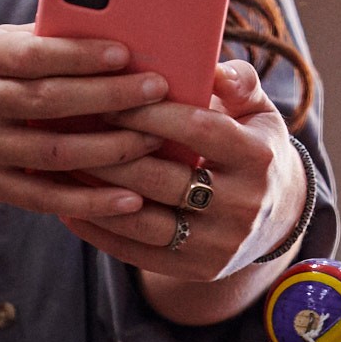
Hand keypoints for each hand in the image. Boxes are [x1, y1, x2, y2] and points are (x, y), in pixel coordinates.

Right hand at [0, 27, 164, 218]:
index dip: (82, 53)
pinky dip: (88, 200)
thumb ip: (24, 40)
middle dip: (110, 97)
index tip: (125, 52)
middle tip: (157, 90)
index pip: (36, 54)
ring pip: (55, 152)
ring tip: (153, 139)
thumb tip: (89, 25)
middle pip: (52, 101)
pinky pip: (44, 197)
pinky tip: (127, 198)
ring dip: (110, 149)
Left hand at [57, 60, 299, 282]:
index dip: (151, 115)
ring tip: (65, 167)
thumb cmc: (253, 147)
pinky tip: (71, 205)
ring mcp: (219, 244)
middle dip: (114, 154)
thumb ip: (239, 83)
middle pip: (165, 179)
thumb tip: (213, 71)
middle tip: (74, 130)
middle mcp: (243, 205)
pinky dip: (100, 230)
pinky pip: (137, 252)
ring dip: (98, 195)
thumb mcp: (258, 111)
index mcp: (258, 157)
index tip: (110, 99)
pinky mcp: (197, 270)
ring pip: (145, 221)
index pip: (198, 130)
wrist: (275, 217)